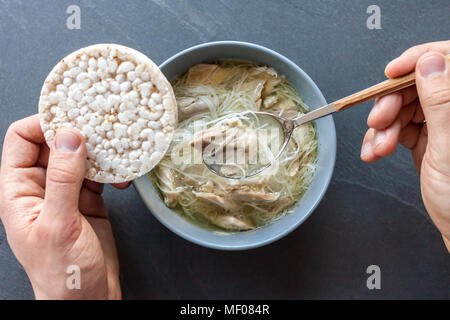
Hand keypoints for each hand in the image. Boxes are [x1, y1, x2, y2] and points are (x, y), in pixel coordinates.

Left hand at [0, 115, 129, 298]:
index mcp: (19, 191)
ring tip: (118, 151)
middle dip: (78, 133)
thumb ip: (63, 180)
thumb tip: (68, 137)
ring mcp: (66, 192)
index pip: (22, 141)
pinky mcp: (89, 199)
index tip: (71, 117)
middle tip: (102, 126)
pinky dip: (112, 169)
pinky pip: (99, 173)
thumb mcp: (59, 225)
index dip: (42, 124)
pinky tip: (122, 175)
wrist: (88, 298)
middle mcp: (41, 187)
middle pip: (54, 144)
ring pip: (80, 156)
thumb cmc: (62, 272)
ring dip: (100, 151)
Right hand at [360, 40, 449, 251]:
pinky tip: (375, 151)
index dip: (418, 60)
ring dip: (382, 127)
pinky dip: (380, 138)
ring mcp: (440, 123)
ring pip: (402, 107)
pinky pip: (396, 126)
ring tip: (378, 147)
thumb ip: (440, 103)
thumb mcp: (447, 148)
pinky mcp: (424, 137)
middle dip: (390, 104)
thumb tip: (429, 63)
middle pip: (416, 86)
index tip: (392, 72)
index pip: (446, 61)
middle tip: (379, 121)